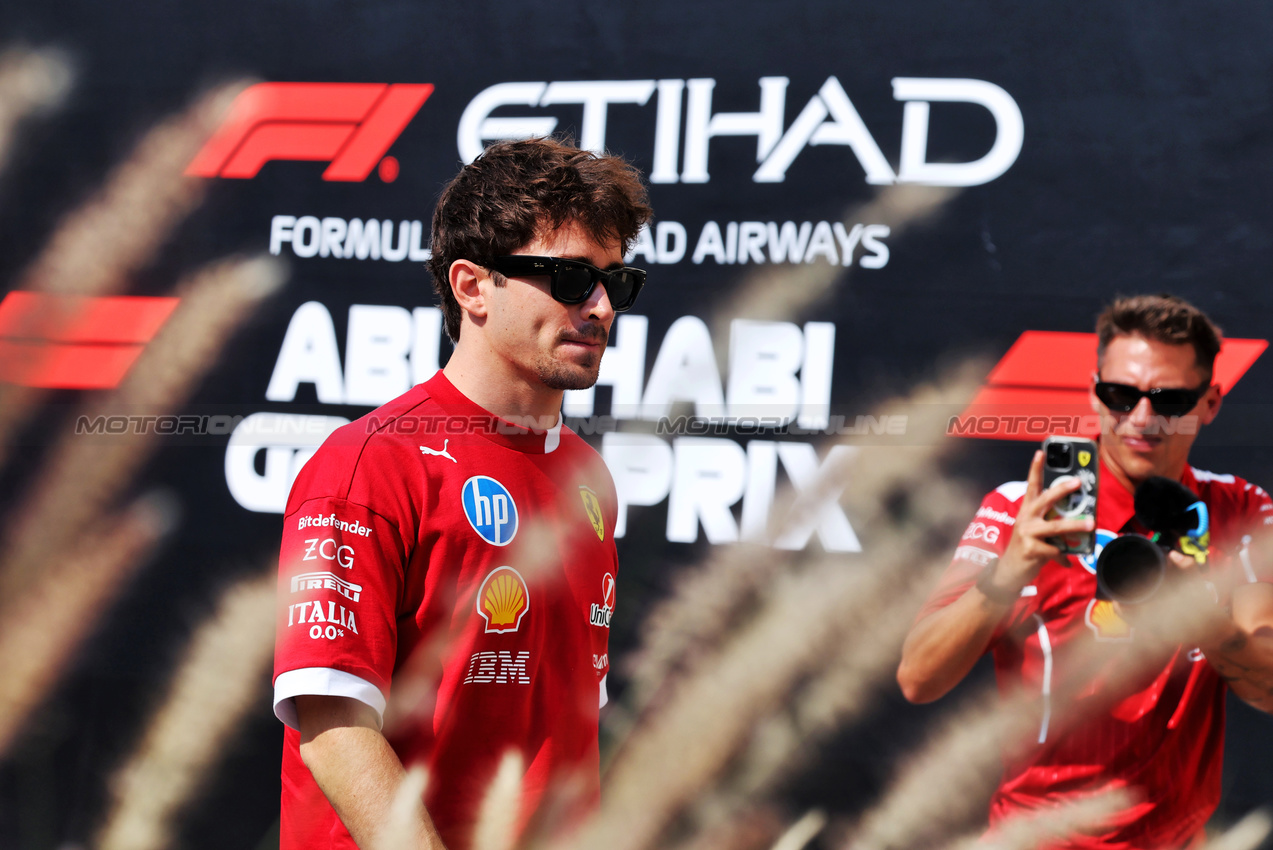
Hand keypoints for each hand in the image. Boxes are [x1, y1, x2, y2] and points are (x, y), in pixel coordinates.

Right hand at [984, 451, 1095, 598]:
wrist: (1009, 571)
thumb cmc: (1026, 548)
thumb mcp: (1035, 532)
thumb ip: (1051, 524)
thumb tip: (1080, 524)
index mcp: (1027, 511)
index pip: (1032, 486)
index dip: (1035, 469)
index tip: (1040, 453)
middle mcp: (1025, 518)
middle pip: (1045, 500)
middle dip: (1061, 490)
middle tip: (1077, 482)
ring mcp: (1027, 533)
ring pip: (1056, 526)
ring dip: (1075, 525)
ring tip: (1091, 524)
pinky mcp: (1031, 549)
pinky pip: (1056, 550)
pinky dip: (1064, 557)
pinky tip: (1067, 562)